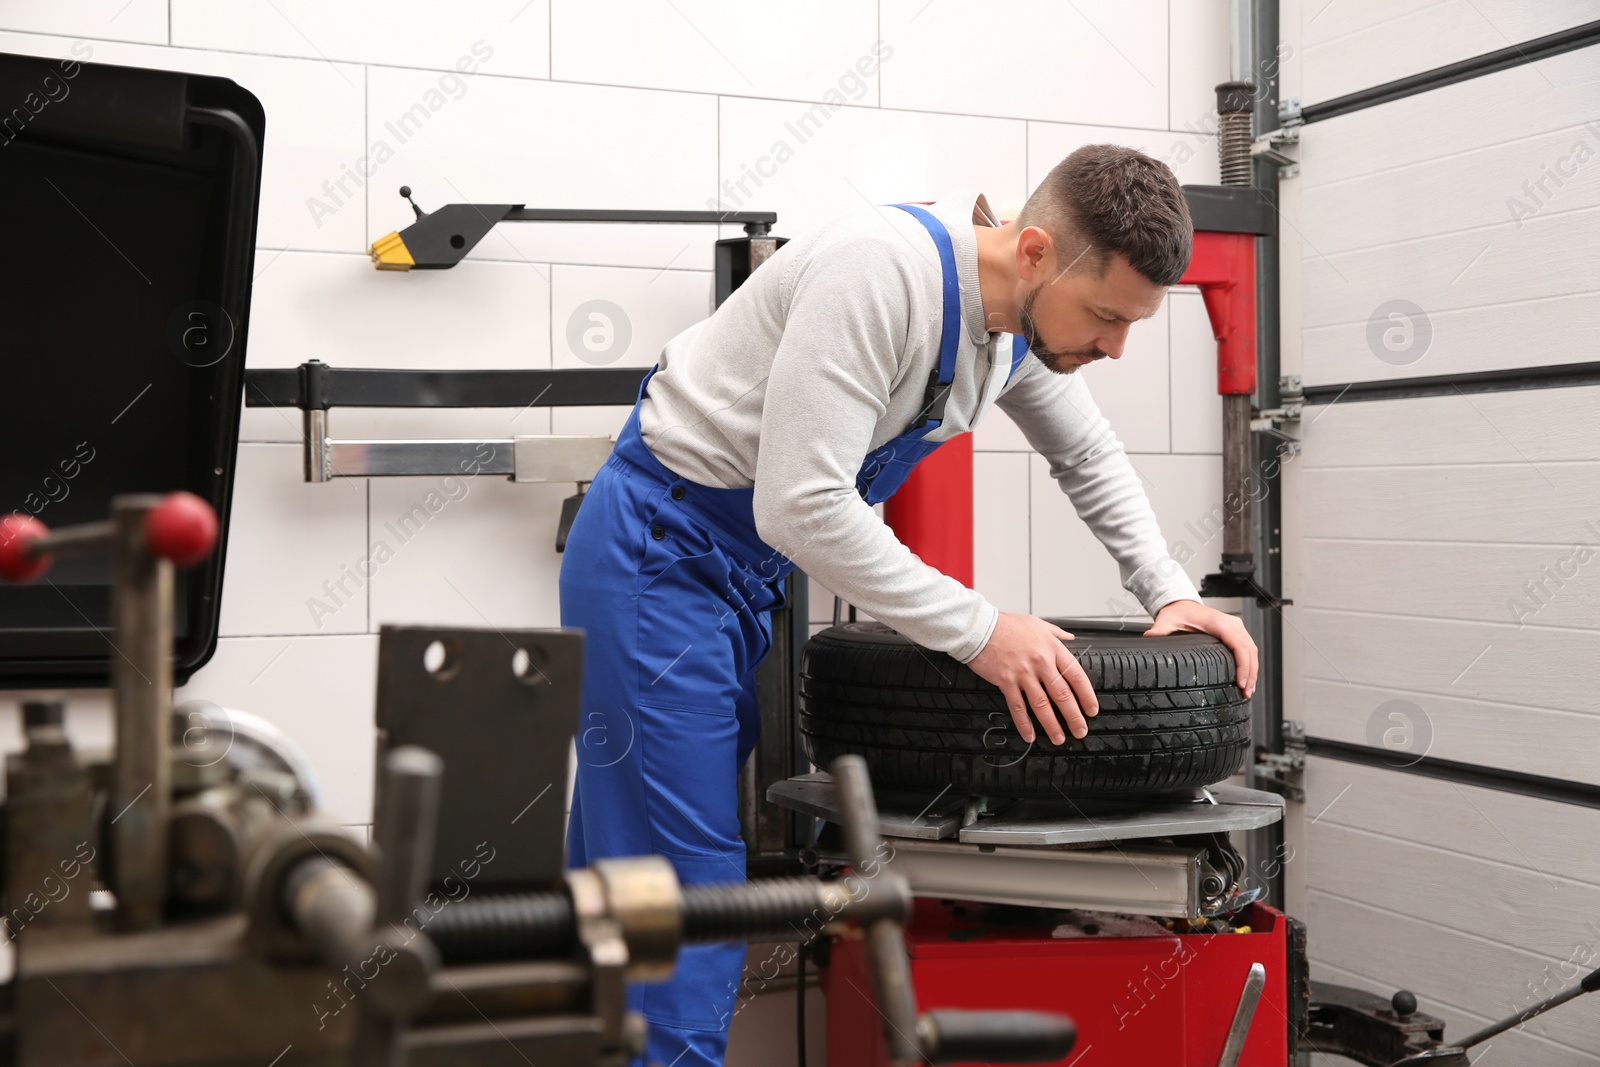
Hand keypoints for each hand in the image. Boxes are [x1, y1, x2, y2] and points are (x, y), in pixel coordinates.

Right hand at [967, 613, 1097, 744]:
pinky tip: (1029, 735)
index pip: (1076, 676)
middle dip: (1074, 717)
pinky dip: (1024, 723)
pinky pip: (1018, 707)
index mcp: (1052, 648)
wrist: (980, 627)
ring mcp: (1023, 673)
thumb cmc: (1006, 625)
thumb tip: (1069, 638)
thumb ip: (1056, 633)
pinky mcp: (1006, 681)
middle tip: (1080, 731)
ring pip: (1042, 705)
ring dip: (1052, 725)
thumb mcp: (1037, 623)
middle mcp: (1041, 662)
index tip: (1091, 709)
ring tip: (1058, 738)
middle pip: (1062, 695)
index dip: (1086, 696)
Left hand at [1144, 600, 1257, 698]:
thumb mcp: (1167, 621)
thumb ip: (1159, 630)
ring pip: (1252, 650)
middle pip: (1249, 650)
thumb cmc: (1177, 612)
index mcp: (1218, 623)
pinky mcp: (1236, 632)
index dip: (1243, 665)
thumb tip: (1150, 637)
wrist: (1182, 604)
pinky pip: (1248, 648)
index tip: (1241, 682)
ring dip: (1253, 670)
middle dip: (1250, 673)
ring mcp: (1235, 627)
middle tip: (1246, 693)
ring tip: (1249, 690)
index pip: (1238, 645)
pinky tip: (1247, 678)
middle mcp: (1231, 623)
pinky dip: (1250, 663)